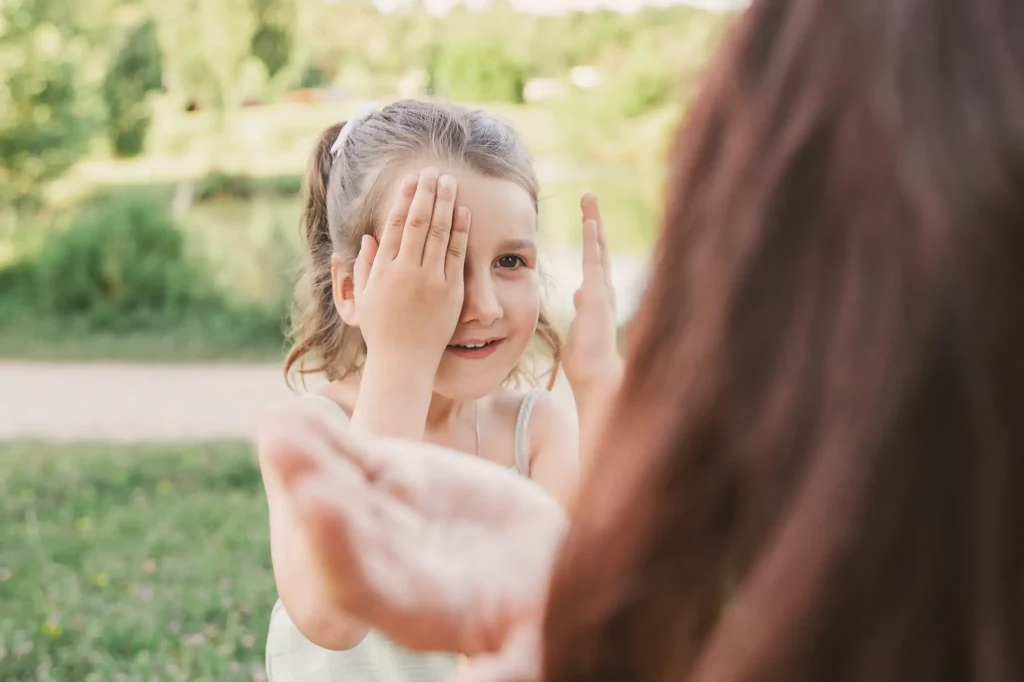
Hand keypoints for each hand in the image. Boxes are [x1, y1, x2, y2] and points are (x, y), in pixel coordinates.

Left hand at [258, 398, 566, 659]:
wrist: (539, 565)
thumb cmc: (543, 610)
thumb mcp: (534, 637)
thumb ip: (515, 660)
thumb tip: (495, 681)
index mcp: (412, 608)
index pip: (362, 579)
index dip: (338, 544)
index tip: (318, 505)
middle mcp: (382, 563)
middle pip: (338, 526)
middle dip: (311, 487)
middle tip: (281, 448)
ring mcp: (383, 517)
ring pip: (339, 483)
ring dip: (307, 453)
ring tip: (275, 419)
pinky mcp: (394, 480)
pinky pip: (355, 456)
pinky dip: (329, 434)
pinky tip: (298, 409)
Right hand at [353, 167, 470, 372]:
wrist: (403, 362)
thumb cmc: (382, 332)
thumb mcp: (364, 298)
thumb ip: (366, 266)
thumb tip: (367, 238)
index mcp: (384, 269)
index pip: (395, 224)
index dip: (404, 199)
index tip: (412, 180)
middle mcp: (407, 271)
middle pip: (418, 222)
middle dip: (426, 193)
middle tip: (432, 171)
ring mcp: (430, 281)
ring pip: (439, 233)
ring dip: (445, 203)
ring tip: (449, 181)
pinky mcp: (450, 292)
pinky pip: (458, 255)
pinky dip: (461, 231)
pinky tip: (464, 212)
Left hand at [563, 193, 621, 390]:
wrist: (598, 379)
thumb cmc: (588, 360)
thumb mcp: (580, 326)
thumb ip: (583, 306)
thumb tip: (580, 291)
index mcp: (598, 296)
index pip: (594, 260)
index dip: (591, 238)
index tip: (587, 219)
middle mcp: (604, 289)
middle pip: (598, 248)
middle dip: (594, 221)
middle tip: (588, 196)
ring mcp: (603, 291)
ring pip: (598, 249)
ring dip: (593, 222)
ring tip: (588, 198)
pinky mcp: (598, 297)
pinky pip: (593, 262)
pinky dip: (592, 240)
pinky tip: (589, 221)